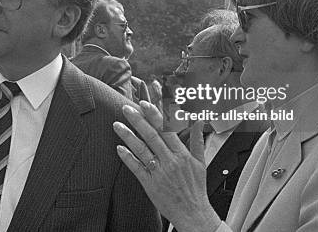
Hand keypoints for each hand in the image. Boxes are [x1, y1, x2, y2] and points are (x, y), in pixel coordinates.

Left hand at [113, 101, 220, 231]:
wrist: (193, 213)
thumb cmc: (195, 188)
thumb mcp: (200, 162)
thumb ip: (198, 139)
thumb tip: (200, 121)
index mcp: (182, 154)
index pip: (166, 130)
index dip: (155, 115)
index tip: (145, 103)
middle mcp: (170, 162)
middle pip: (151, 136)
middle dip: (138, 120)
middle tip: (126, 108)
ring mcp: (159, 173)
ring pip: (141, 150)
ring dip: (128, 136)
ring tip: (117, 125)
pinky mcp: (150, 184)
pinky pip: (136, 168)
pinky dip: (127, 158)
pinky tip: (119, 148)